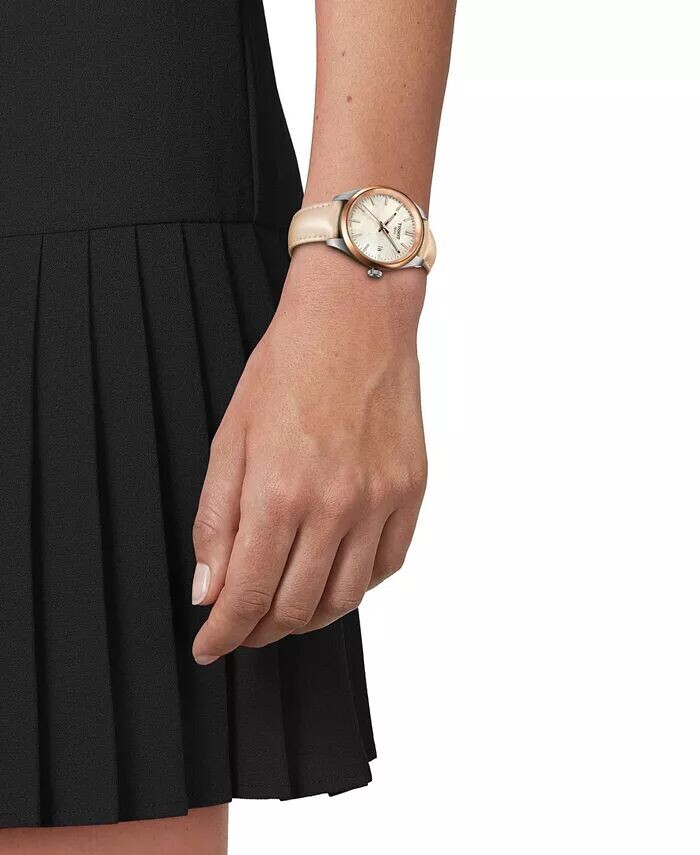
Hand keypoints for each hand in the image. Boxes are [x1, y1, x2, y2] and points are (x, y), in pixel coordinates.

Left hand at [190, 247, 427, 663]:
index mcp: (280, 491)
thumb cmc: (287, 369)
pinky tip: (333, 575)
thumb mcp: (230, 439)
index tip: (211, 647)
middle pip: (296, 607)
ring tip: (284, 610)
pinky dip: (356, 585)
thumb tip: (209, 589)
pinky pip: (387, 566)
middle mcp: (336, 505)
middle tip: (243, 627)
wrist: (355, 319)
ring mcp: (381, 501)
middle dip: (260, 630)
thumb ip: (215, 521)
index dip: (225, 633)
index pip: (249, 594)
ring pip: (346, 597)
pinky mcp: (411, 492)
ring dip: (307, 617)